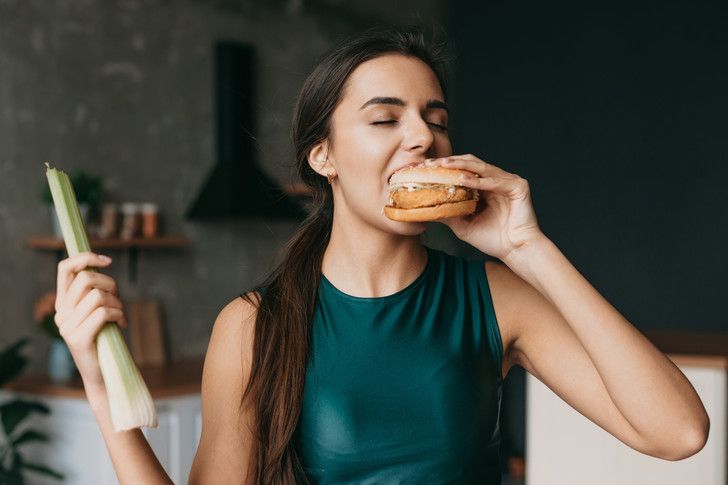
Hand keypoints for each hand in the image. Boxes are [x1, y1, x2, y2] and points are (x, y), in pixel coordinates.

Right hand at [54, 252, 127, 391]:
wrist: (103, 373)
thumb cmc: (105, 337)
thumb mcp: (96, 310)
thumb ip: (95, 291)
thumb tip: (103, 264)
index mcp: (63, 303)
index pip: (65, 268)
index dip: (85, 257)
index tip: (107, 260)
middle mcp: (61, 313)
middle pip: (86, 278)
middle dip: (111, 284)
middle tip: (118, 300)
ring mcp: (68, 327)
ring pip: (98, 296)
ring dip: (118, 303)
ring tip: (120, 315)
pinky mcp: (79, 339)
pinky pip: (103, 313)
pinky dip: (118, 315)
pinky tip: (122, 324)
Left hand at [428, 154, 544, 259]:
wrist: (516, 251)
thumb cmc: (494, 240)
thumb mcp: (463, 226)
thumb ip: (448, 214)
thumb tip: (426, 209)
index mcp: (485, 187)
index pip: (463, 171)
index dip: (445, 169)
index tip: (425, 169)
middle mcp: (496, 180)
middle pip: (471, 164)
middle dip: (450, 162)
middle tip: (431, 164)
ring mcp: (508, 181)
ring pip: (482, 167)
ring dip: (461, 166)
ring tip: (444, 165)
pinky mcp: (519, 186)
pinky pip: (495, 181)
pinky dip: (479, 180)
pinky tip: (463, 180)